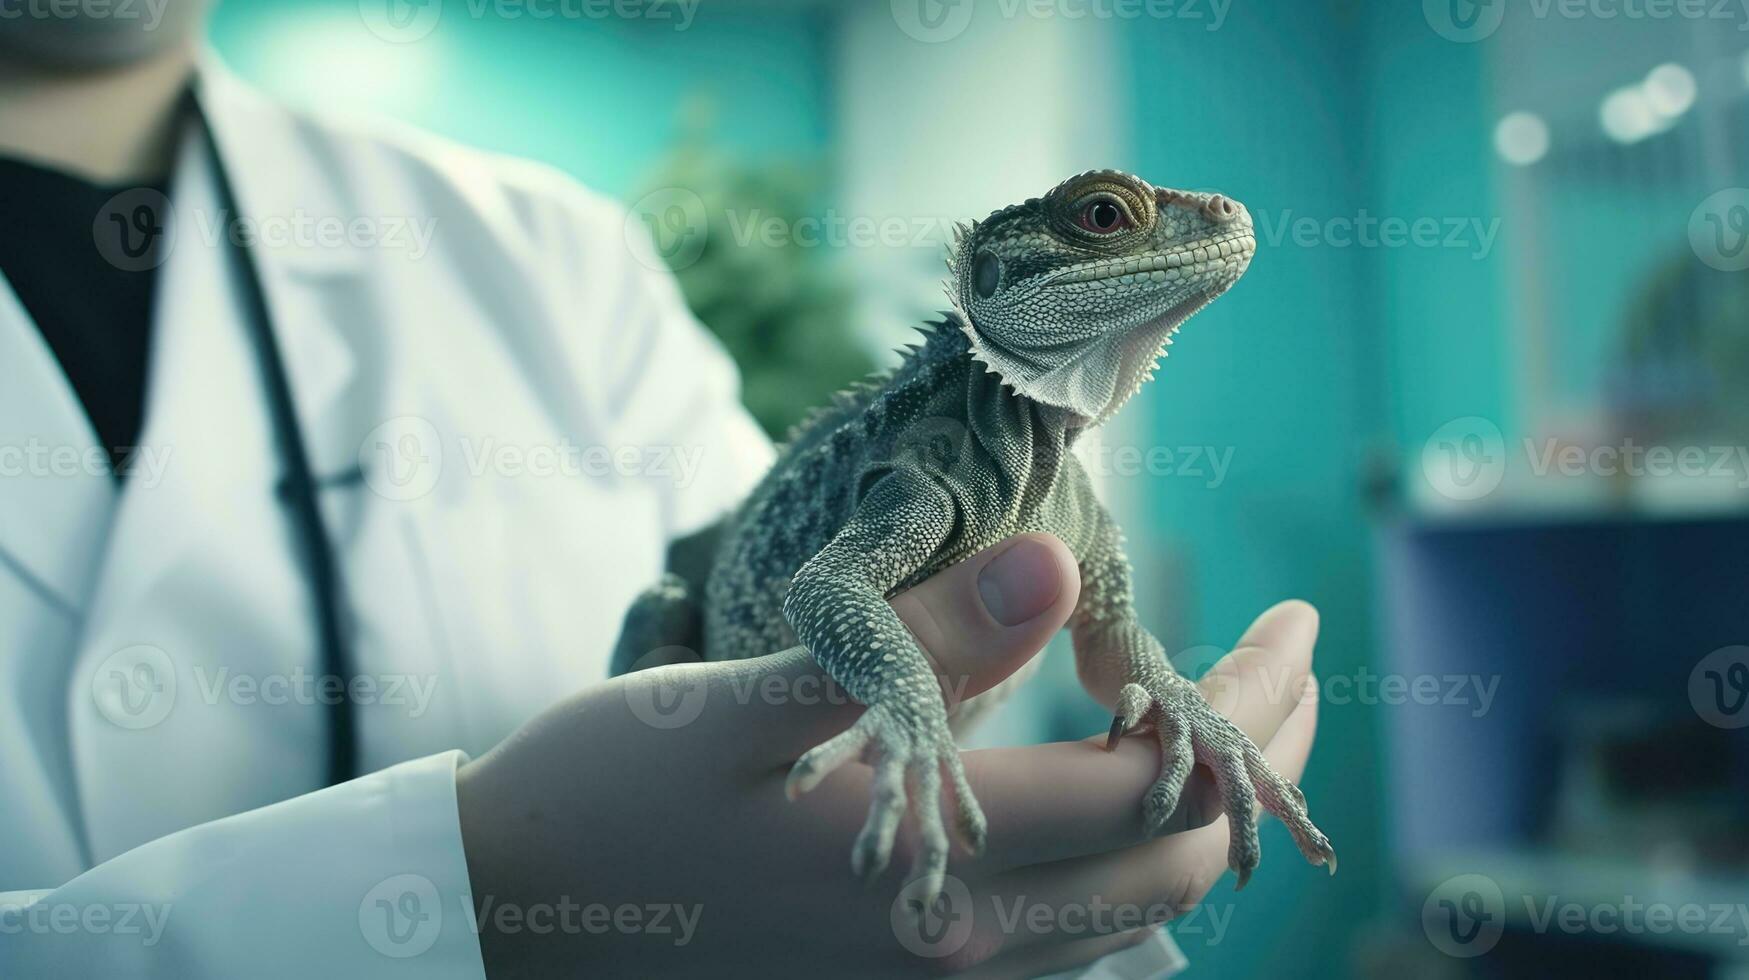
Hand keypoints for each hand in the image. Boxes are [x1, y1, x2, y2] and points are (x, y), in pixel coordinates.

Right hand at [456, 534, 1321, 977]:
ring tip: (1240, 723)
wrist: (514, 912)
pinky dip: (1127, 874)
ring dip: (1205, 819)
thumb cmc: (610, 788)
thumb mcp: (745, 697)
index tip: (1298, 623)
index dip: (1243, 711)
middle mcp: (950, 952)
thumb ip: (917, 639)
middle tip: (1298, 658)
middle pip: (1168, 870)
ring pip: (1129, 922)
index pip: (1143, 794)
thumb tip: (1061, 564)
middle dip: (1257, 764)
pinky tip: (1126, 808)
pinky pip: (1062, 950)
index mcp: (925, 871)